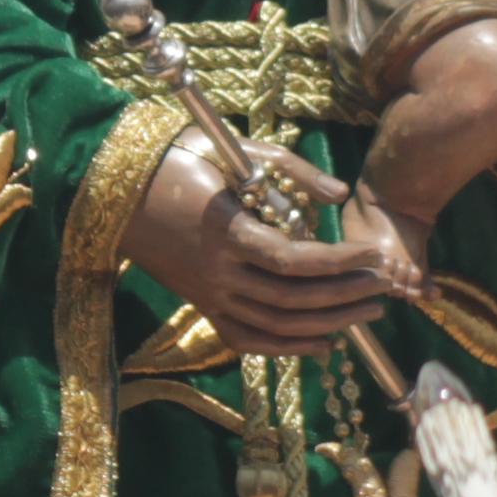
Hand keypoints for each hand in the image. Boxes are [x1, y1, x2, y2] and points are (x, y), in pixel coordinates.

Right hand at [123, 132, 406, 355]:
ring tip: (368, 311)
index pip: (294, 261)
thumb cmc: (175, 156)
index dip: (339, 262)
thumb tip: (340, 193)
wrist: (112, 188)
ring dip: (327, 323)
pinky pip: (246, 338)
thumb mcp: (233, 149)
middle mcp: (217, 273)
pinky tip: (323, 344)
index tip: (374, 255)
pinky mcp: (200, 304)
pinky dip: (286, 347)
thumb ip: (290, 169)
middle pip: (292, 299)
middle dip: (345, 295)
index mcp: (226, 232)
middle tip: (384, 285)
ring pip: (275, 325)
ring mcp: (206, 294)